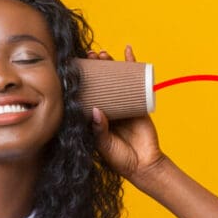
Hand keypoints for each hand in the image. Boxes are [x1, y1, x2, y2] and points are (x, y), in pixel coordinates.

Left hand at [84, 45, 166, 179]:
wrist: (144, 165)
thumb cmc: (119, 159)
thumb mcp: (104, 145)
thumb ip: (99, 130)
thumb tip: (96, 110)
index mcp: (94, 116)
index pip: (86, 93)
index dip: (81, 80)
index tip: (74, 68)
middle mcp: (108, 107)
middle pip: (101, 81)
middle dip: (95, 67)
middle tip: (91, 57)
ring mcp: (124, 103)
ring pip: (116, 79)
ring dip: (110, 64)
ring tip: (104, 54)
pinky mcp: (139, 102)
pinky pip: (136, 81)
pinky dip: (133, 65)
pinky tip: (127, 51)